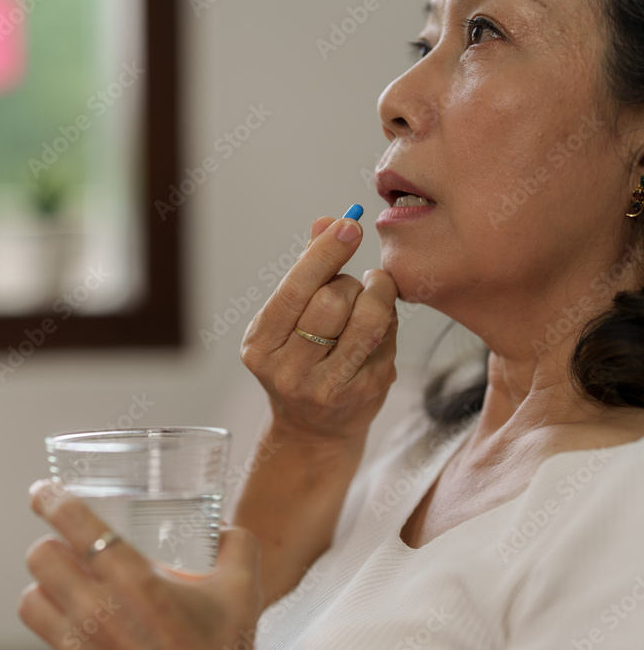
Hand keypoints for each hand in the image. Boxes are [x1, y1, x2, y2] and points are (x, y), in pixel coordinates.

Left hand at [19, 480, 262, 649]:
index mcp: (137, 584)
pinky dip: (52, 622)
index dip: (52, 499)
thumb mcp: (243, 594)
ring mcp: (83, 648)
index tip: (44, 491)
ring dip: (45, 586)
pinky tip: (77, 620)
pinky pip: (44, 638)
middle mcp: (100, 613)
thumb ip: (238, 547)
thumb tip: (224, 532)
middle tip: (65, 543)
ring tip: (67, 582)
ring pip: (29, 599)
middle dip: (50, 543)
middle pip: (40, 557)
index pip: (76, 525)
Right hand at [241, 216, 398, 443]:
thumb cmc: (298, 357)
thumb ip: (306, 270)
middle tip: (353, 285)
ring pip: (369, 319)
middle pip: (334, 300)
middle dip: (350, 282)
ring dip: (378, 295)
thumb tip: (326, 221)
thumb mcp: (287, 319)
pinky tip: (376, 329)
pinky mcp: (366, 394)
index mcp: (260, 344)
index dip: (324, 253)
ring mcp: (328, 387)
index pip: (294, 290)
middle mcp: (288, 370)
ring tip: (374, 293)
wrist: (313, 428)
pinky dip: (388, 323)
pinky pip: (389, 339)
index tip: (348, 224)